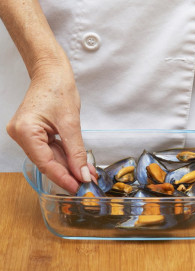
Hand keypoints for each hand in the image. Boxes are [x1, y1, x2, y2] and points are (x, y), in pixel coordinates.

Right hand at [6, 61, 90, 193]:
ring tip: (88, 176)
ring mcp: (28, 135)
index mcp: (25, 131)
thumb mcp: (71, 124)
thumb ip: (77, 152)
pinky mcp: (36, 133)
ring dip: (71, 167)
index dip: (63, 178)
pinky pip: (52, 150)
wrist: (52, 72)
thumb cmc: (57, 89)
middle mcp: (22, 135)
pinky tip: (81, 165)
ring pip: (52, 158)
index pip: (46, 163)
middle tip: (87, 185)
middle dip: (70, 174)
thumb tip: (83, 174)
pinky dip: (67, 157)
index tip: (78, 189)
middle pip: (48, 163)